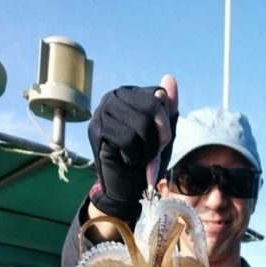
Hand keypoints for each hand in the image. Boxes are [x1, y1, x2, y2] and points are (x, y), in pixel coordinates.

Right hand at [88, 75, 178, 219]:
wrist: (124, 189)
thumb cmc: (144, 161)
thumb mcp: (163, 135)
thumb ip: (168, 110)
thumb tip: (169, 77)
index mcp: (131, 94)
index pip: (159, 96)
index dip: (164, 126)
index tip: (158, 143)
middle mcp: (115, 96)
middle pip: (152, 107)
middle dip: (158, 138)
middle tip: (148, 153)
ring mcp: (103, 111)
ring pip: (141, 124)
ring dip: (146, 150)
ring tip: (137, 157)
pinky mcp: (96, 130)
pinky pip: (128, 139)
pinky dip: (134, 156)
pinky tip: (126, 160)